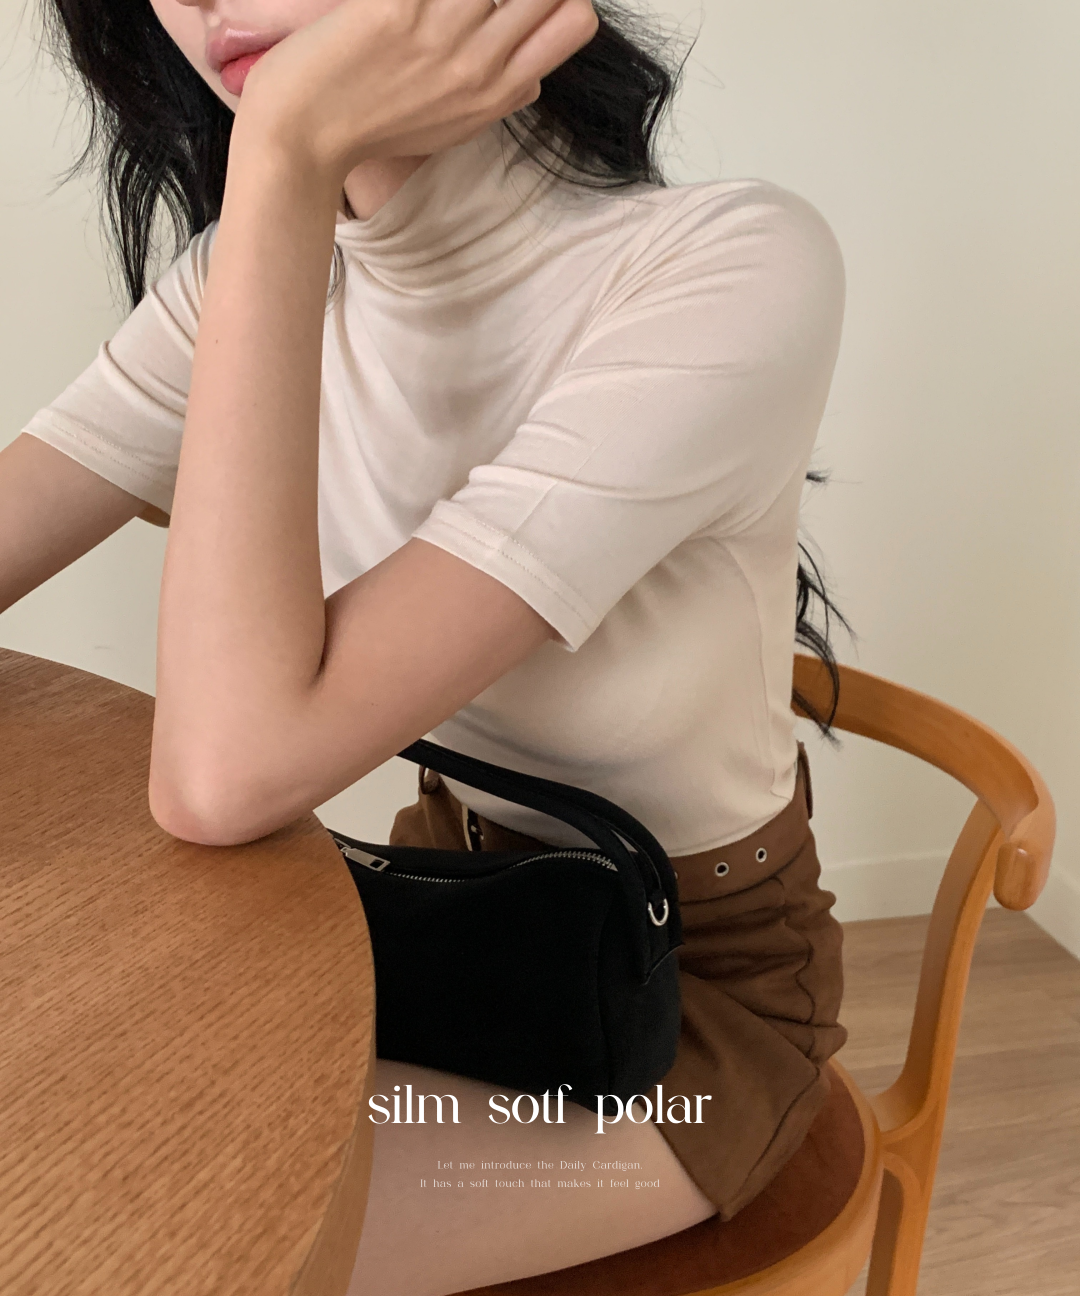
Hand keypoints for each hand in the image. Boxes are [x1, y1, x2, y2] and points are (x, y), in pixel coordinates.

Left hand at [231, 0, 598, 182]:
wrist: (300, 137)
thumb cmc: (371, 128)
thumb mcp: (452, 130)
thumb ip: (498, 100)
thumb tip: (533, 80)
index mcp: (497, 92)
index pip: (576, 21)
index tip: (520, 0)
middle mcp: (480, 63)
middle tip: (477, 0)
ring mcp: (442, 33)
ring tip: (426, 11)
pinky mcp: (399, 8)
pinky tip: (401, 7)